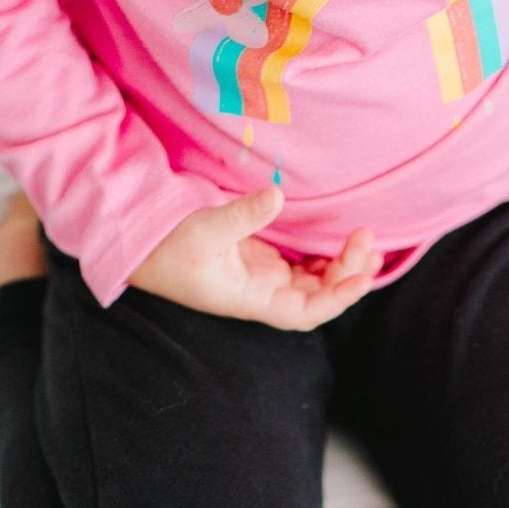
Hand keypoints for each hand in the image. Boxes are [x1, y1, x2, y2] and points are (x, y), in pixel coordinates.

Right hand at [128, 185, 381, 327]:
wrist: (141, 244)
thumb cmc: (166, 245)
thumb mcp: (203, 229)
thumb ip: (242, 215)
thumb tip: (277, 195)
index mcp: (250, 298)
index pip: (305, 311)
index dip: (337, 299)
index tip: (361, 277)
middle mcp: (262, 294)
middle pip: (317, 296)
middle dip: (347, 274)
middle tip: (367, 241)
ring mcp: (262, 277)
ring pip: (313, 281)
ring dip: (340, 267)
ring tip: (367, 243)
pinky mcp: (259, 260)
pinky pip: (301, 265)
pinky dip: (323, 257)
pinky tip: (340, 240)